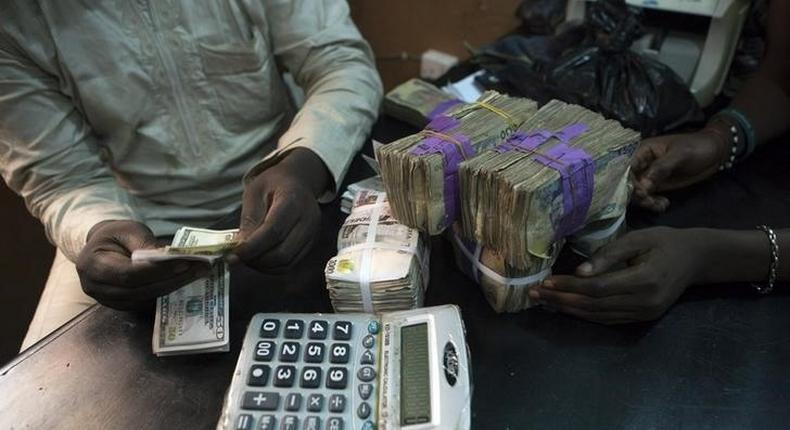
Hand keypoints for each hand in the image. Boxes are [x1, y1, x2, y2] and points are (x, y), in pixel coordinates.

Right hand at [76, 220, 206, 309]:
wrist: (101, 247)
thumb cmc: (115, 236)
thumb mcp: (128, 230)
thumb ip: (145, 244)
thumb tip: (169, 257)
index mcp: (92, 264)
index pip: (129, 274)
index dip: (158, 271)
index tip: (185, 263)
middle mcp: (96, 287)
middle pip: (139, 290)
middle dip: (172, 280)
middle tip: (199, 269)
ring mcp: (107, 300)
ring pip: (144, 299)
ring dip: (173, 288)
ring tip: (196, 274)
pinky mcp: (120, 305)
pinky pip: (145, 303)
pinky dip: (166, 293)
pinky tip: (184, 282)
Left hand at [231, 148, 328, 272]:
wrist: (300, 180)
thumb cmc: (275, 183)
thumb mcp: (255, 191)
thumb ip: (249, 219)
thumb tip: (241, 247)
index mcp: (293, 200)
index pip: (274, 231)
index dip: (252, 248)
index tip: (233, 256)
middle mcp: (308, 220)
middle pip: (282, 252)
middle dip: (257, 260)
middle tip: (238, 257)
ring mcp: (312, 234)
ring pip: (286, 263)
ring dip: (263, 266)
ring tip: (248, 256)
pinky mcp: (310, 244)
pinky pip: (290, 264)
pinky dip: (272, 267)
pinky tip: (260, 258)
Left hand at [528, 227, 705, 323]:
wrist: (696, 259)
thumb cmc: (664, 242)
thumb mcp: (638, 238)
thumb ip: (609, 255)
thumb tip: (579, 272)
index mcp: (644, 280)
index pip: (597, 288)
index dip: (569, 287)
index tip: (545, 282)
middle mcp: (644, 303)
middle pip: (593, 306)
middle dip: (561, 301)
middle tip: (535, 294)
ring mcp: (644, 314)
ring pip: (598, 316)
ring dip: (568, 310)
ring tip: (544, 302)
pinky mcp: (642, 319)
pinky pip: (608, 319)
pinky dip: (585, 315)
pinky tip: (566, 308)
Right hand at [631, 130, 727, 211]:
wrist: (715, 152)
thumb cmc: (697, 147)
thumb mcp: (680, 155)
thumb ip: (660, 168)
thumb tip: (643, 185)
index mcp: (643, 151)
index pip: (627, 167)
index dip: (628, 181)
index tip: (641, 192)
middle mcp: (642, 163)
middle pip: (628, 182)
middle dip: (636, 194)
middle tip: (649, 201)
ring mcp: (649, 176)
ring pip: (637, 192)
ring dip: (645, 201)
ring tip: (660, 204)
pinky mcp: (657, 186)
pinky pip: (648, 197)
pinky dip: (653, 204)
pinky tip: (664, 204)